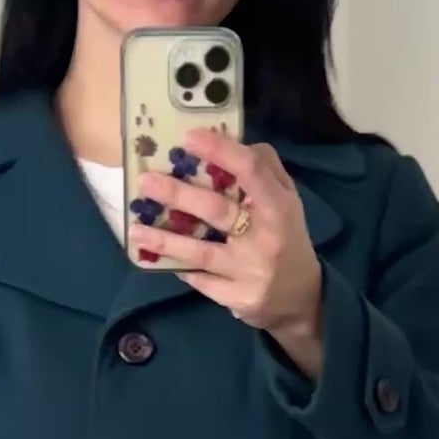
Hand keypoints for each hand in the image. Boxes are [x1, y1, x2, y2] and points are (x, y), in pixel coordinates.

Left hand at [130, 133, 324, 376]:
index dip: (220, 151)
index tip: (188, 138)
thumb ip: (266, 169)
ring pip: (201, 252)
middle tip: (145, 181)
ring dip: (165, 240)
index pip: (251, 172)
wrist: (302, 300)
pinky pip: (199, 279)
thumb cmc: (286, 238)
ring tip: (136, 230)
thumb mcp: (287, 201)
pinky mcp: (236, 298)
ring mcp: (249, 272)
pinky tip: (156, 256)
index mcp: (279, 208)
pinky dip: (177, 266)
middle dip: (178, 194)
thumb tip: (231, 140)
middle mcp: (265, 239)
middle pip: (217, 210)